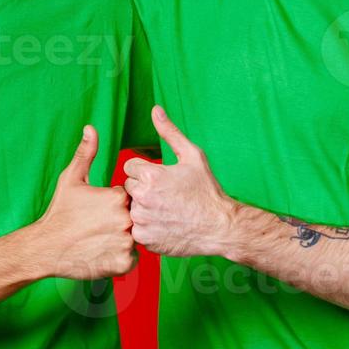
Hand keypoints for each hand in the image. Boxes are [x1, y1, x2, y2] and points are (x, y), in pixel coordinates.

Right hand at [32, 125, 136, 279]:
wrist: (45, 249)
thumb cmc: (59, 212)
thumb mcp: (71, 179)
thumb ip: (86, 153)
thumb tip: (91, 128)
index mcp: (117, 198)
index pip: (129, 197)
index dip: (113, 202)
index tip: (97, 210)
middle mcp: (126, 220)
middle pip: (135, 216)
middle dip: (121, 221)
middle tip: (98, 226)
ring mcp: (127, 243)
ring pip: (136, 238)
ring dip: (123, 238)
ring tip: (99, 239)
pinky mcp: (124, 263)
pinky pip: (133, 258)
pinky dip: (121, 256)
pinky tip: (102, 252)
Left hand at [122, 107, 236, 258]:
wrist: (219, 227)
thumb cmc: (207, 190)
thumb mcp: (192, 156)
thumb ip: (170, 132)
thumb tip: (155, 110)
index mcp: (150, 175)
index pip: (130, 167)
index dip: (147, 172)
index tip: (163, 179)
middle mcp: (142, 198)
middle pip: (129, 187)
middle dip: (143, 189)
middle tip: (167, 196)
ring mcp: (142, 220)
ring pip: (132, 208)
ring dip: (144, 208)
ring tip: (167, 211)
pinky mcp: (144, 239)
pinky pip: (137, 228)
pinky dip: (148, 227)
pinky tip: (166, 224)